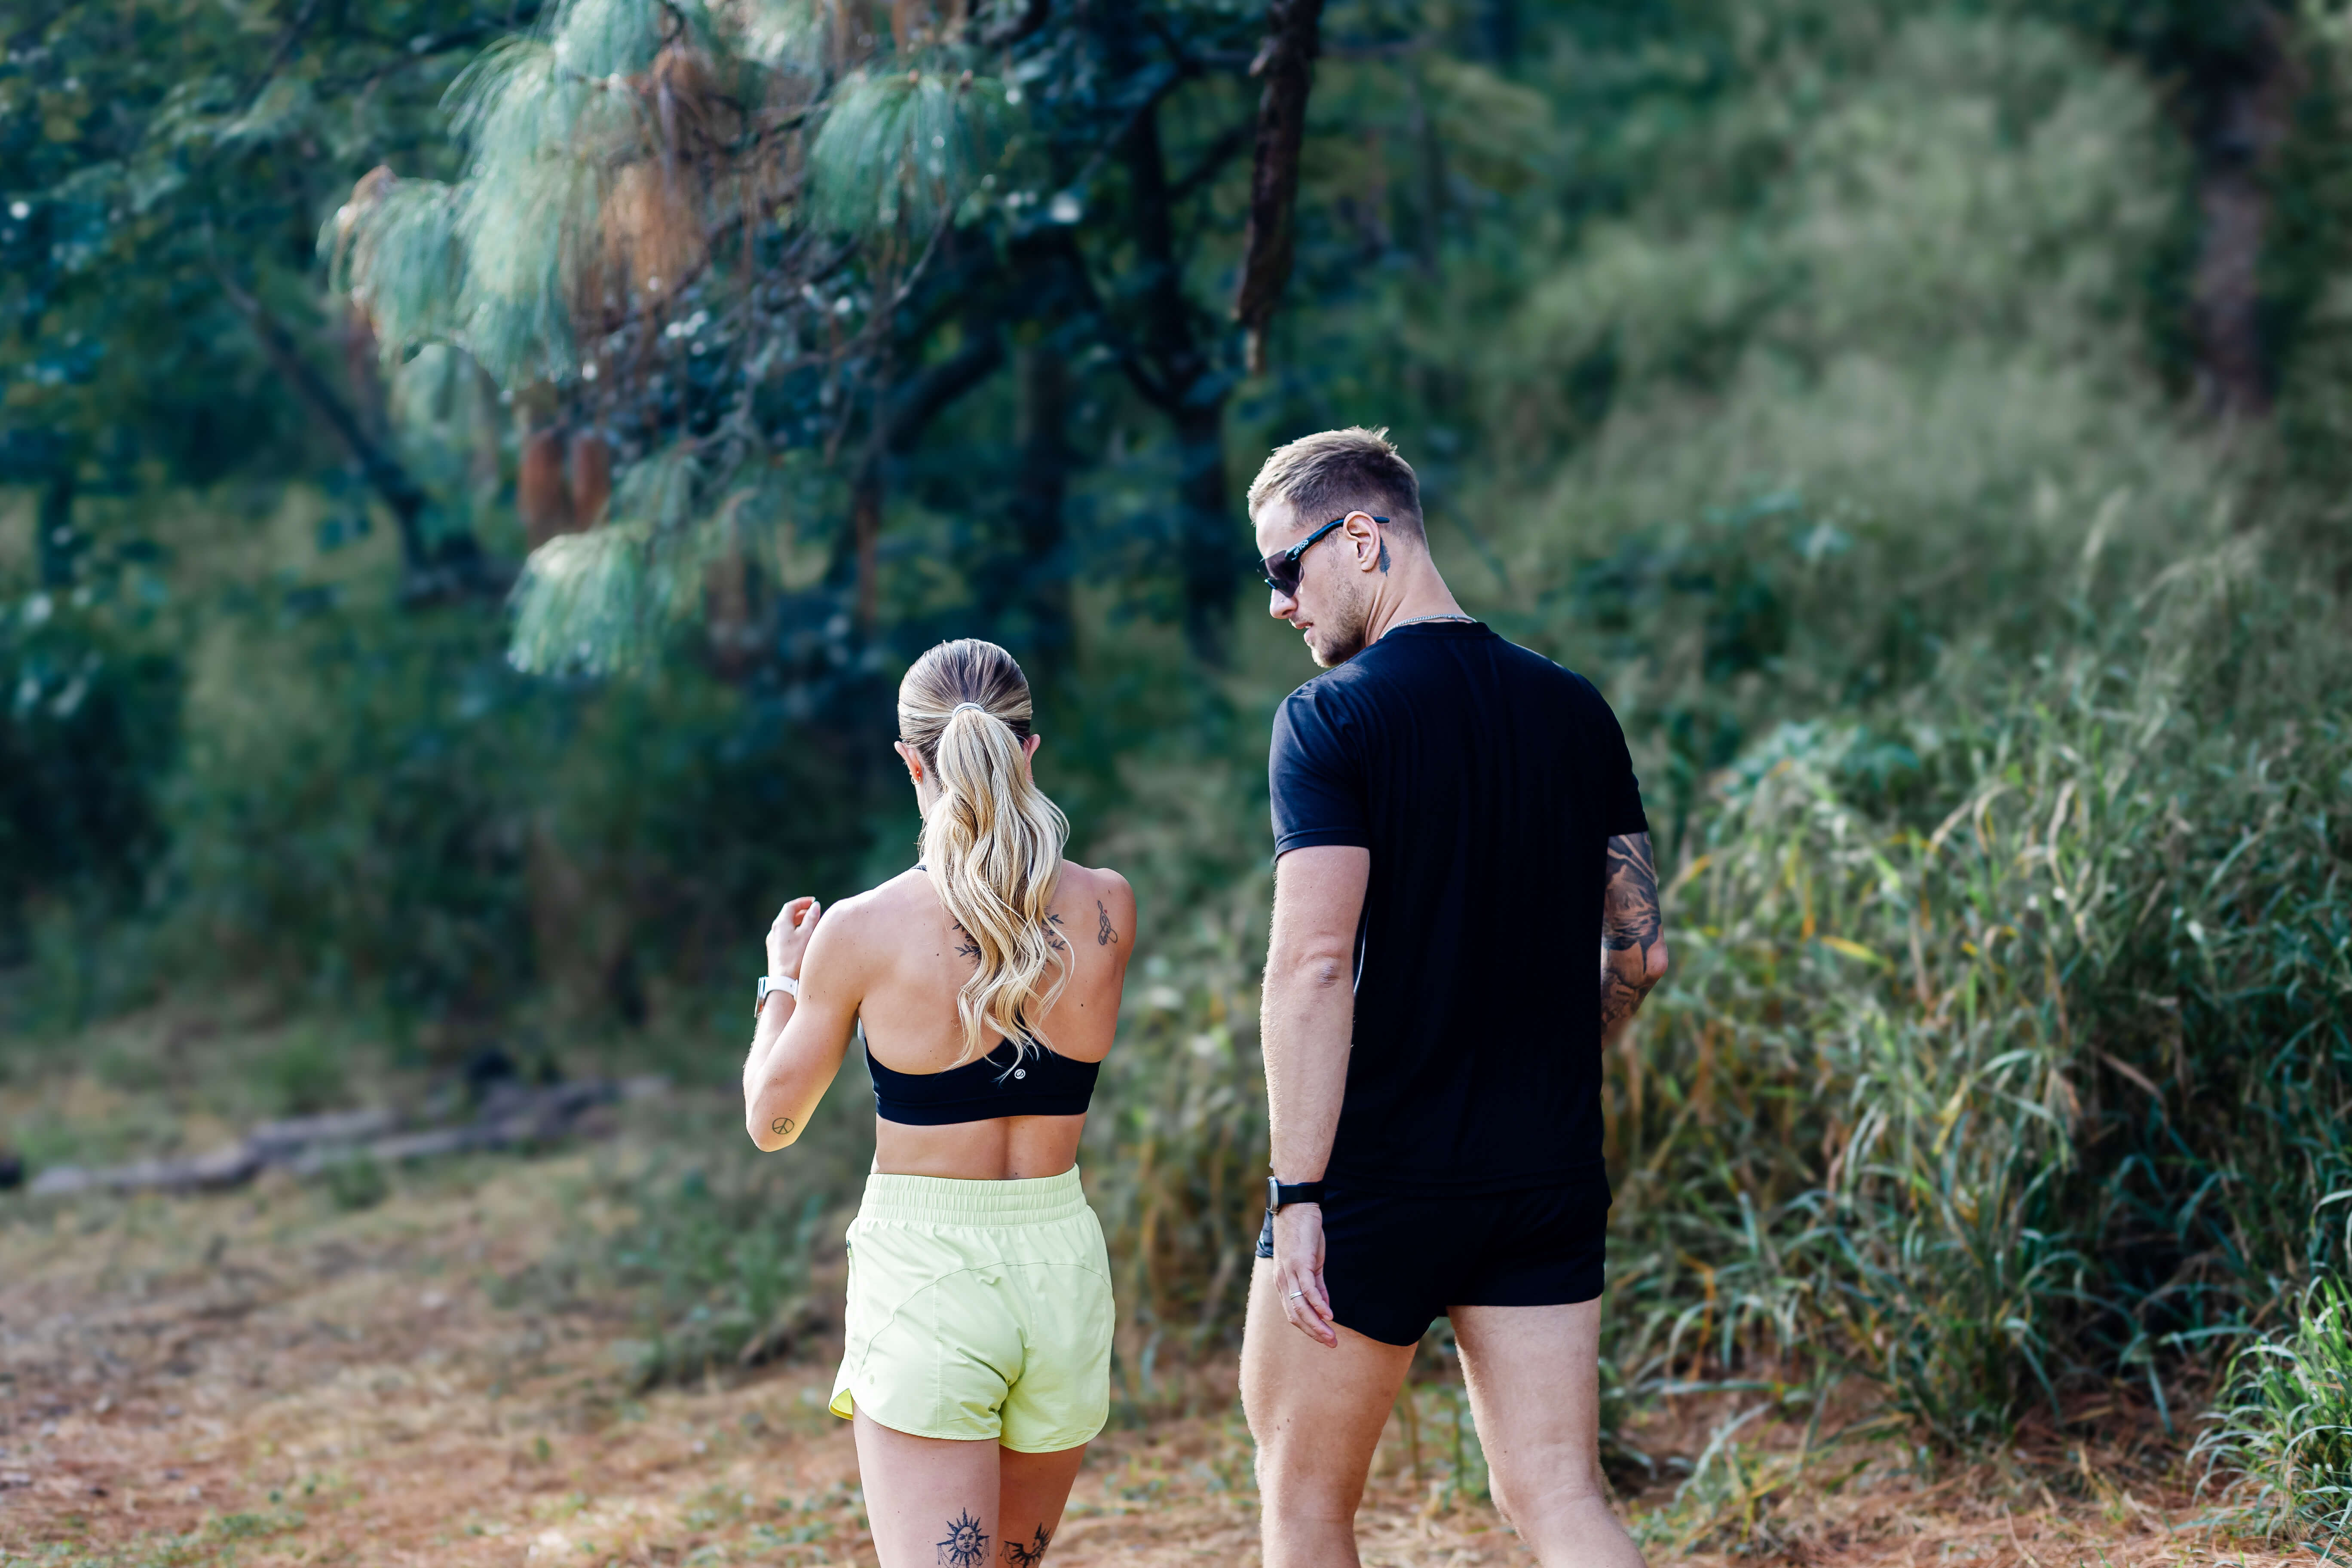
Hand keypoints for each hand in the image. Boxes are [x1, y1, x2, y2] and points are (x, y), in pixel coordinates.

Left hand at [765, 895, 821, 978]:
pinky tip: (803, 942)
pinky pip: (784, 938)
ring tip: (811, 927)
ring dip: (798, 924)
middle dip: (801, 913)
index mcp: (780, 924)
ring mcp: (773, 943)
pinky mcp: (774, 953)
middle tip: (814, 913)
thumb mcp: (807, 934)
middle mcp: (774, 931)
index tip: (813, 902)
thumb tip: (815, 906)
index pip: (790, 907)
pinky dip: (794, 934)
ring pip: (786, 928)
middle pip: (787, 917)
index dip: (802, 902)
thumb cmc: (796, 957)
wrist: (784, 981)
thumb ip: (811, 918)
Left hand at [1271, 1204, 1336, 1346]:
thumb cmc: (1303, 1235)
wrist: (1296, 1208)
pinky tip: (1329, 1315)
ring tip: (1331, 1337)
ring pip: (1300, 1306)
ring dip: (1316, 1325)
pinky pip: (1308, 1289)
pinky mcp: (1300, 1263)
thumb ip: (1317, 1286)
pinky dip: (1318, 1304)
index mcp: (1283, 1282)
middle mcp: (1282, 1281)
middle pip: (1296, 1315)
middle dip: (1314, 1333)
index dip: (1309, 1329)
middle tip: (1332, 1344)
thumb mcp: (1311, 1264)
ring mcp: (1290, 1272)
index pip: (1293, 1314)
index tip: (1325, 1339)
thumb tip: (1324, 1308)